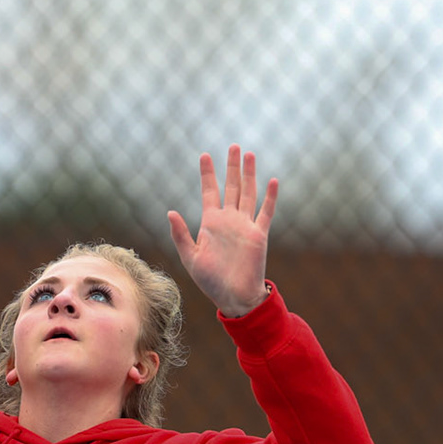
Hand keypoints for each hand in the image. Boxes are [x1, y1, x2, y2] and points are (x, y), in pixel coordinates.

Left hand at [168, 144, 276, 317]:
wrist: (234, 297)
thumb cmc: (210, 281)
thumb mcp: (191, 257)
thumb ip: (181, 235)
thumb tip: (170, 212)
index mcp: (211, 223)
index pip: (210, 191)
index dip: (208, 173)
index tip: (205, 155)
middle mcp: (229, 220)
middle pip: (231, 186)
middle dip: (232, 166)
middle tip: (233, 146)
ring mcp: (245, 225)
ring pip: (248, 193)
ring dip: (249, 174)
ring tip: (250, 154)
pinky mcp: (259, 234)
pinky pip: (266, 212)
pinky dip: (270, 197)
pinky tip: (272, 181)